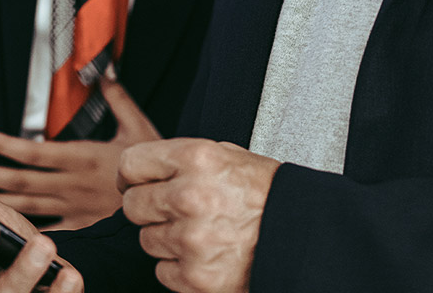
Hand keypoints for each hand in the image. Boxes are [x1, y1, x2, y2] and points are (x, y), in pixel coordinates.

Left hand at [0, 77, 162, 229]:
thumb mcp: (139, 127)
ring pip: (26, 208)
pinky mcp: (82, 229)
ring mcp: (75, 211)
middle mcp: (72, 186)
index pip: (33, 152)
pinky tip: (3, 229)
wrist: (174, 206)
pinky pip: (47, 231)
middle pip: (19, 182)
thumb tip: (101, 69)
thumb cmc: (158, 167)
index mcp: (83, 159)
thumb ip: (116, 97)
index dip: (3, 144)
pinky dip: (21, 230)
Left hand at [117, 139, 279, 292]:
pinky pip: (161, 271)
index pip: (130, 164)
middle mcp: (189, 196)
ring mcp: (192, 240)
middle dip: (148, 208)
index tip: (136, 182)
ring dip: (166, 238)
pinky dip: (179, 267)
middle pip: (131, 205)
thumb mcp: (226, 155)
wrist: (302, 235)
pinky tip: (205, 254)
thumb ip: (179, 159)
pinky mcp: (196, 276)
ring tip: (199, 231)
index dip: (131, 175)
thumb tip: (139, 170)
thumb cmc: (265, 194)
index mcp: (195, 159)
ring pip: (146, 239)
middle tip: (175, 209)